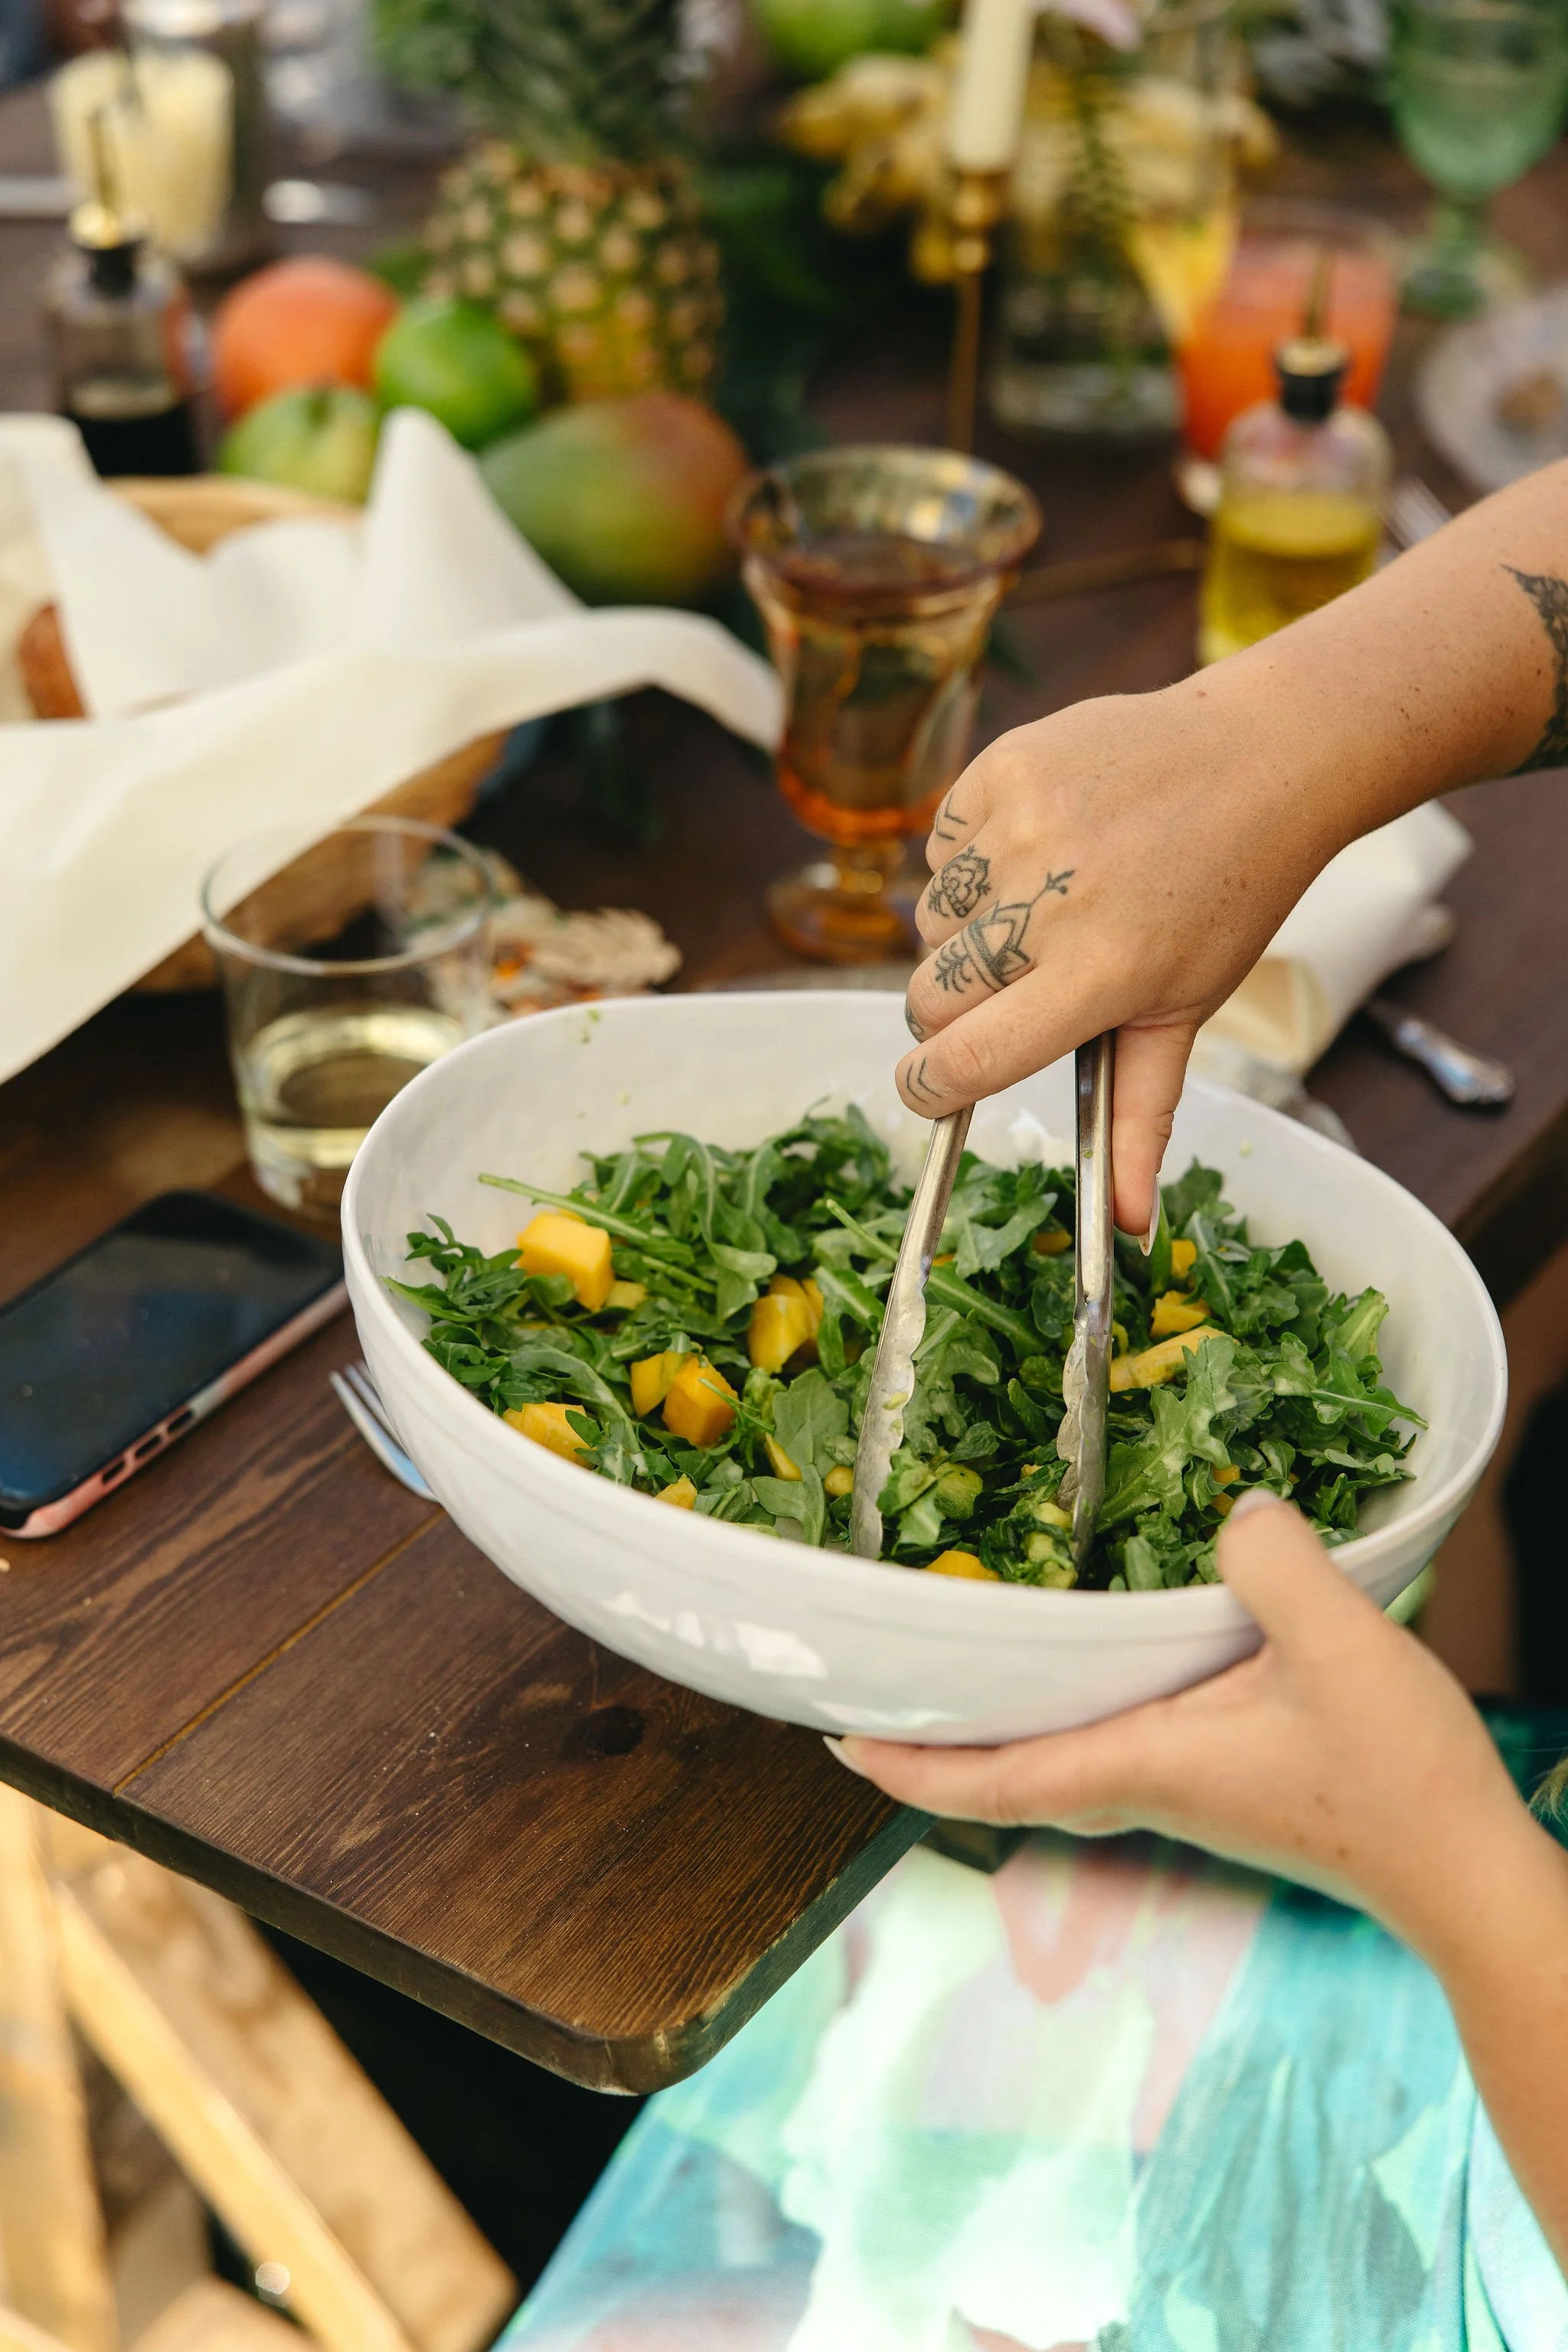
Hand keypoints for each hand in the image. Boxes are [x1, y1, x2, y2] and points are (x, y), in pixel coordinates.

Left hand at [833, 1492, 1537, 1967]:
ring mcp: (1188, 1789)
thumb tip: (1233, 1512)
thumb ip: (1270, 1564)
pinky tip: (1094, 1664)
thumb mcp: (1336, 1643)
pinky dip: (1074, 1709)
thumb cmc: (1399, 1783)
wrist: (1467, 1875)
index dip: (906, 1765)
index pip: (991, 1780)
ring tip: (958, 1671)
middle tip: (873, 1700)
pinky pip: (1118, 1741)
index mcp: (1143, 1765)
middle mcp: (1149, 1787)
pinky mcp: (1228, 1779)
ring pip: (1062, 1759)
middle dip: (933, 1746)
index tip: (836, 1740)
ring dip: (1001, 1725)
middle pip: (1009, 1774)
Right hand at [897, 679, 1347, 1233]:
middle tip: (1017, 983)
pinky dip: (972, 857)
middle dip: (955, 1007)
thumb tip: (1127, 1227)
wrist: (1259, 757)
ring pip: (929, 920)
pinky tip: (1039, 844)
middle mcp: (1052, 904)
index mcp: (1101, 977)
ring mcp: (1021, 829)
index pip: (966, 1058)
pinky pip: (940, 843)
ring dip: (967, 927)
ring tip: (1042, 902)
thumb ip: (1138, 1116)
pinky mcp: (1002, 768)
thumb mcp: (1185, 1010)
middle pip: (931, 996)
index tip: (930, 1089)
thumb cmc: (1226, 895)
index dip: (930, 1088)